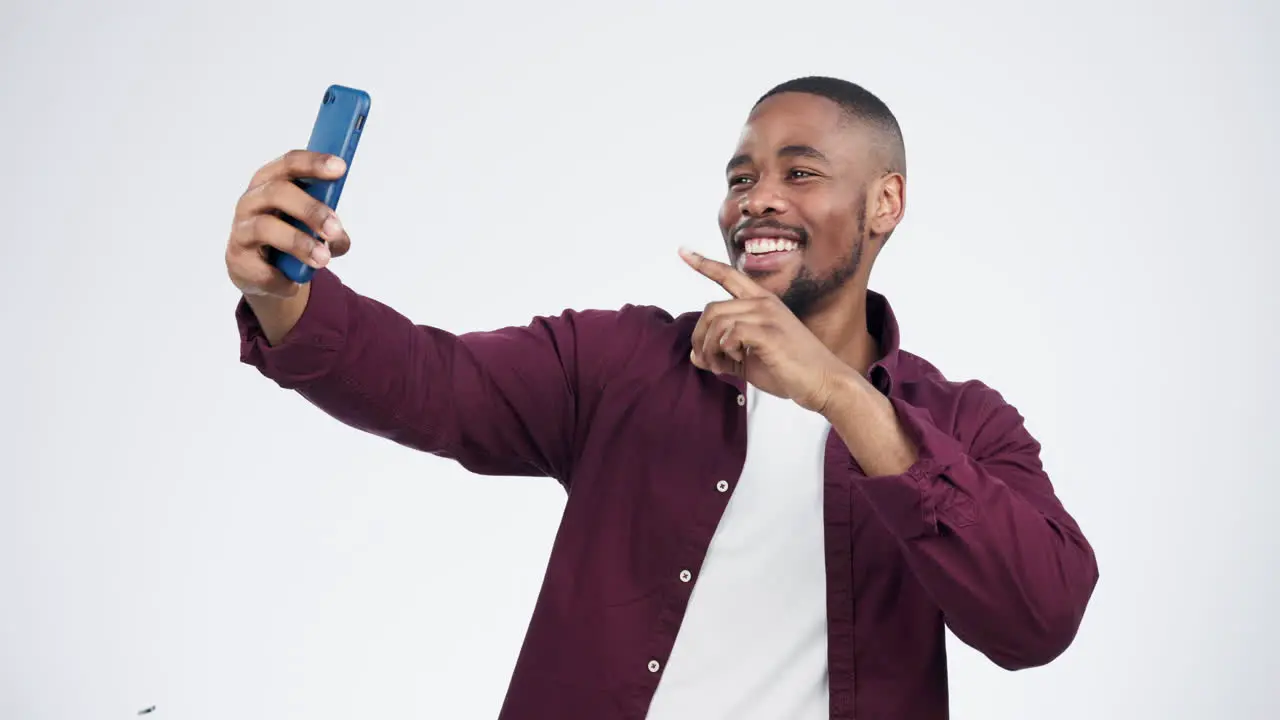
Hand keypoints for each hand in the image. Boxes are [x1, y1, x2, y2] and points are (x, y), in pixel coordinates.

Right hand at [225, 150, 352, 297]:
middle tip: (335, 230)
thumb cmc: (290, 235)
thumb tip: (338, 238)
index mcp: (271, 182)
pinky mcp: (237, 260)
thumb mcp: (313, 227)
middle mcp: (252, 200)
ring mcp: (241, 229)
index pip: (290, 163)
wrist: (262, 272)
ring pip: (266, 227)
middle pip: (277, 192)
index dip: (314, 163)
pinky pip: (262, 269)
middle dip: (310, 210)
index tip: (341, 168)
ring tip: (323, 259)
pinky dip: (283, 278)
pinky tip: (294, 284)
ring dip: (299, 243)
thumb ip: (331, 228)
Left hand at [681, 248, 851, 412]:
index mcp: (762, 303)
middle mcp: (764, 303)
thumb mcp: (749, 361)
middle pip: (712, 308)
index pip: (729, 276)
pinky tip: (736, 361)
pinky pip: (730, 333)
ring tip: (720, 366)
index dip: (704, 264)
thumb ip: (722, 355)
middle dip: (700, 337)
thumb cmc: (789, 371)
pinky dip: (724, 350)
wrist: (824, 383)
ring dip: (710, 348)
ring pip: (717, 322)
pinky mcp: (769, 332)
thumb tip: (694, 356)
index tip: (683, 252)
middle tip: (707, 361)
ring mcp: (768, 315)